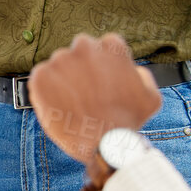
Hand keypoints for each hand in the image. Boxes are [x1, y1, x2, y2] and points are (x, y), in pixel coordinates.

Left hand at [27, 34, 160, 163]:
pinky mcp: (40, 76)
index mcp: (111, 45)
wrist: (103, 144)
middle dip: (82, 68)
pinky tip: (59, 106)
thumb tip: (131, 69)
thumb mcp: (150, 96)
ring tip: (74, 104)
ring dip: (64, 79)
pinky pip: (41, 79)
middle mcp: (84, 47)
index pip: (102, 47)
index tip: (102, 82)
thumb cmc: (129, 122)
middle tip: (86, 93)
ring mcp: (60, 60)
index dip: (103, 66)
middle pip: (79, 52)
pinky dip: (47, 91)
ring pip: (60, 65)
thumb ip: (141, 75)